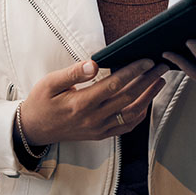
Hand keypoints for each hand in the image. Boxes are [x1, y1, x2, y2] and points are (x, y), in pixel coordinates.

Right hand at [18, 58, 168, 145]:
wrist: (34, 128)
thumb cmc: (41, 102)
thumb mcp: (50, 82)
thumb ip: (73, 73)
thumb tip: (92, 64)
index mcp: (81, 103)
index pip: (114, 85)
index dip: (133, 72)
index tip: (146, 61)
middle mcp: (94, 118)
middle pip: (128, 99)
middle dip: (148, 81)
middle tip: (161, 66)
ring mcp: (98, 128)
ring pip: (131, 114)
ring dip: (148, 97)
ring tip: (159, 81)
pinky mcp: (100, 133)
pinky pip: (125, 126)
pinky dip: (139, 114)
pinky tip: (146, 102)